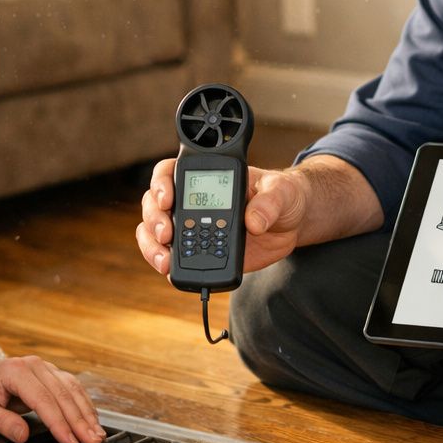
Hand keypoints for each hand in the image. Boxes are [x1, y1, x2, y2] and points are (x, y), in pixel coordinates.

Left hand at [0, 353, 103, 442]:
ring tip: (98, 435)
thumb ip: (1, 422)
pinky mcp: (50, 374)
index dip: (59, 423)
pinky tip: (92, 420)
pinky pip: (71, 388)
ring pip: (72, 390)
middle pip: (62, 394)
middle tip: (92, 442)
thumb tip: (24, 436)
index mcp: (15, 371)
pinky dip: (84, 405)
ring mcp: (44, 367)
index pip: (43, 399)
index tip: (70, 442)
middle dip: (79, 421)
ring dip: (86, 413)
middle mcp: (34, 365)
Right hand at [135, 158, 310, 279]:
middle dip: (154, 220)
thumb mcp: (281, 191)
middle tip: (167, 234)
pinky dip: (165, 264)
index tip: (167, 199)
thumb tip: (254, 222)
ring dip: (152, 246)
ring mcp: (191, 228)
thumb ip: (269, 203)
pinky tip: (170, 270)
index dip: (160, 184)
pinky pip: (171, 257)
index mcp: (207, 178)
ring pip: (154, 233)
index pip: (170, 172)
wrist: (290, 225)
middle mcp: (192, 201)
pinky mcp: (198, 252)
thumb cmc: (283, 196)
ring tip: (165, 260)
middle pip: (154, 205)